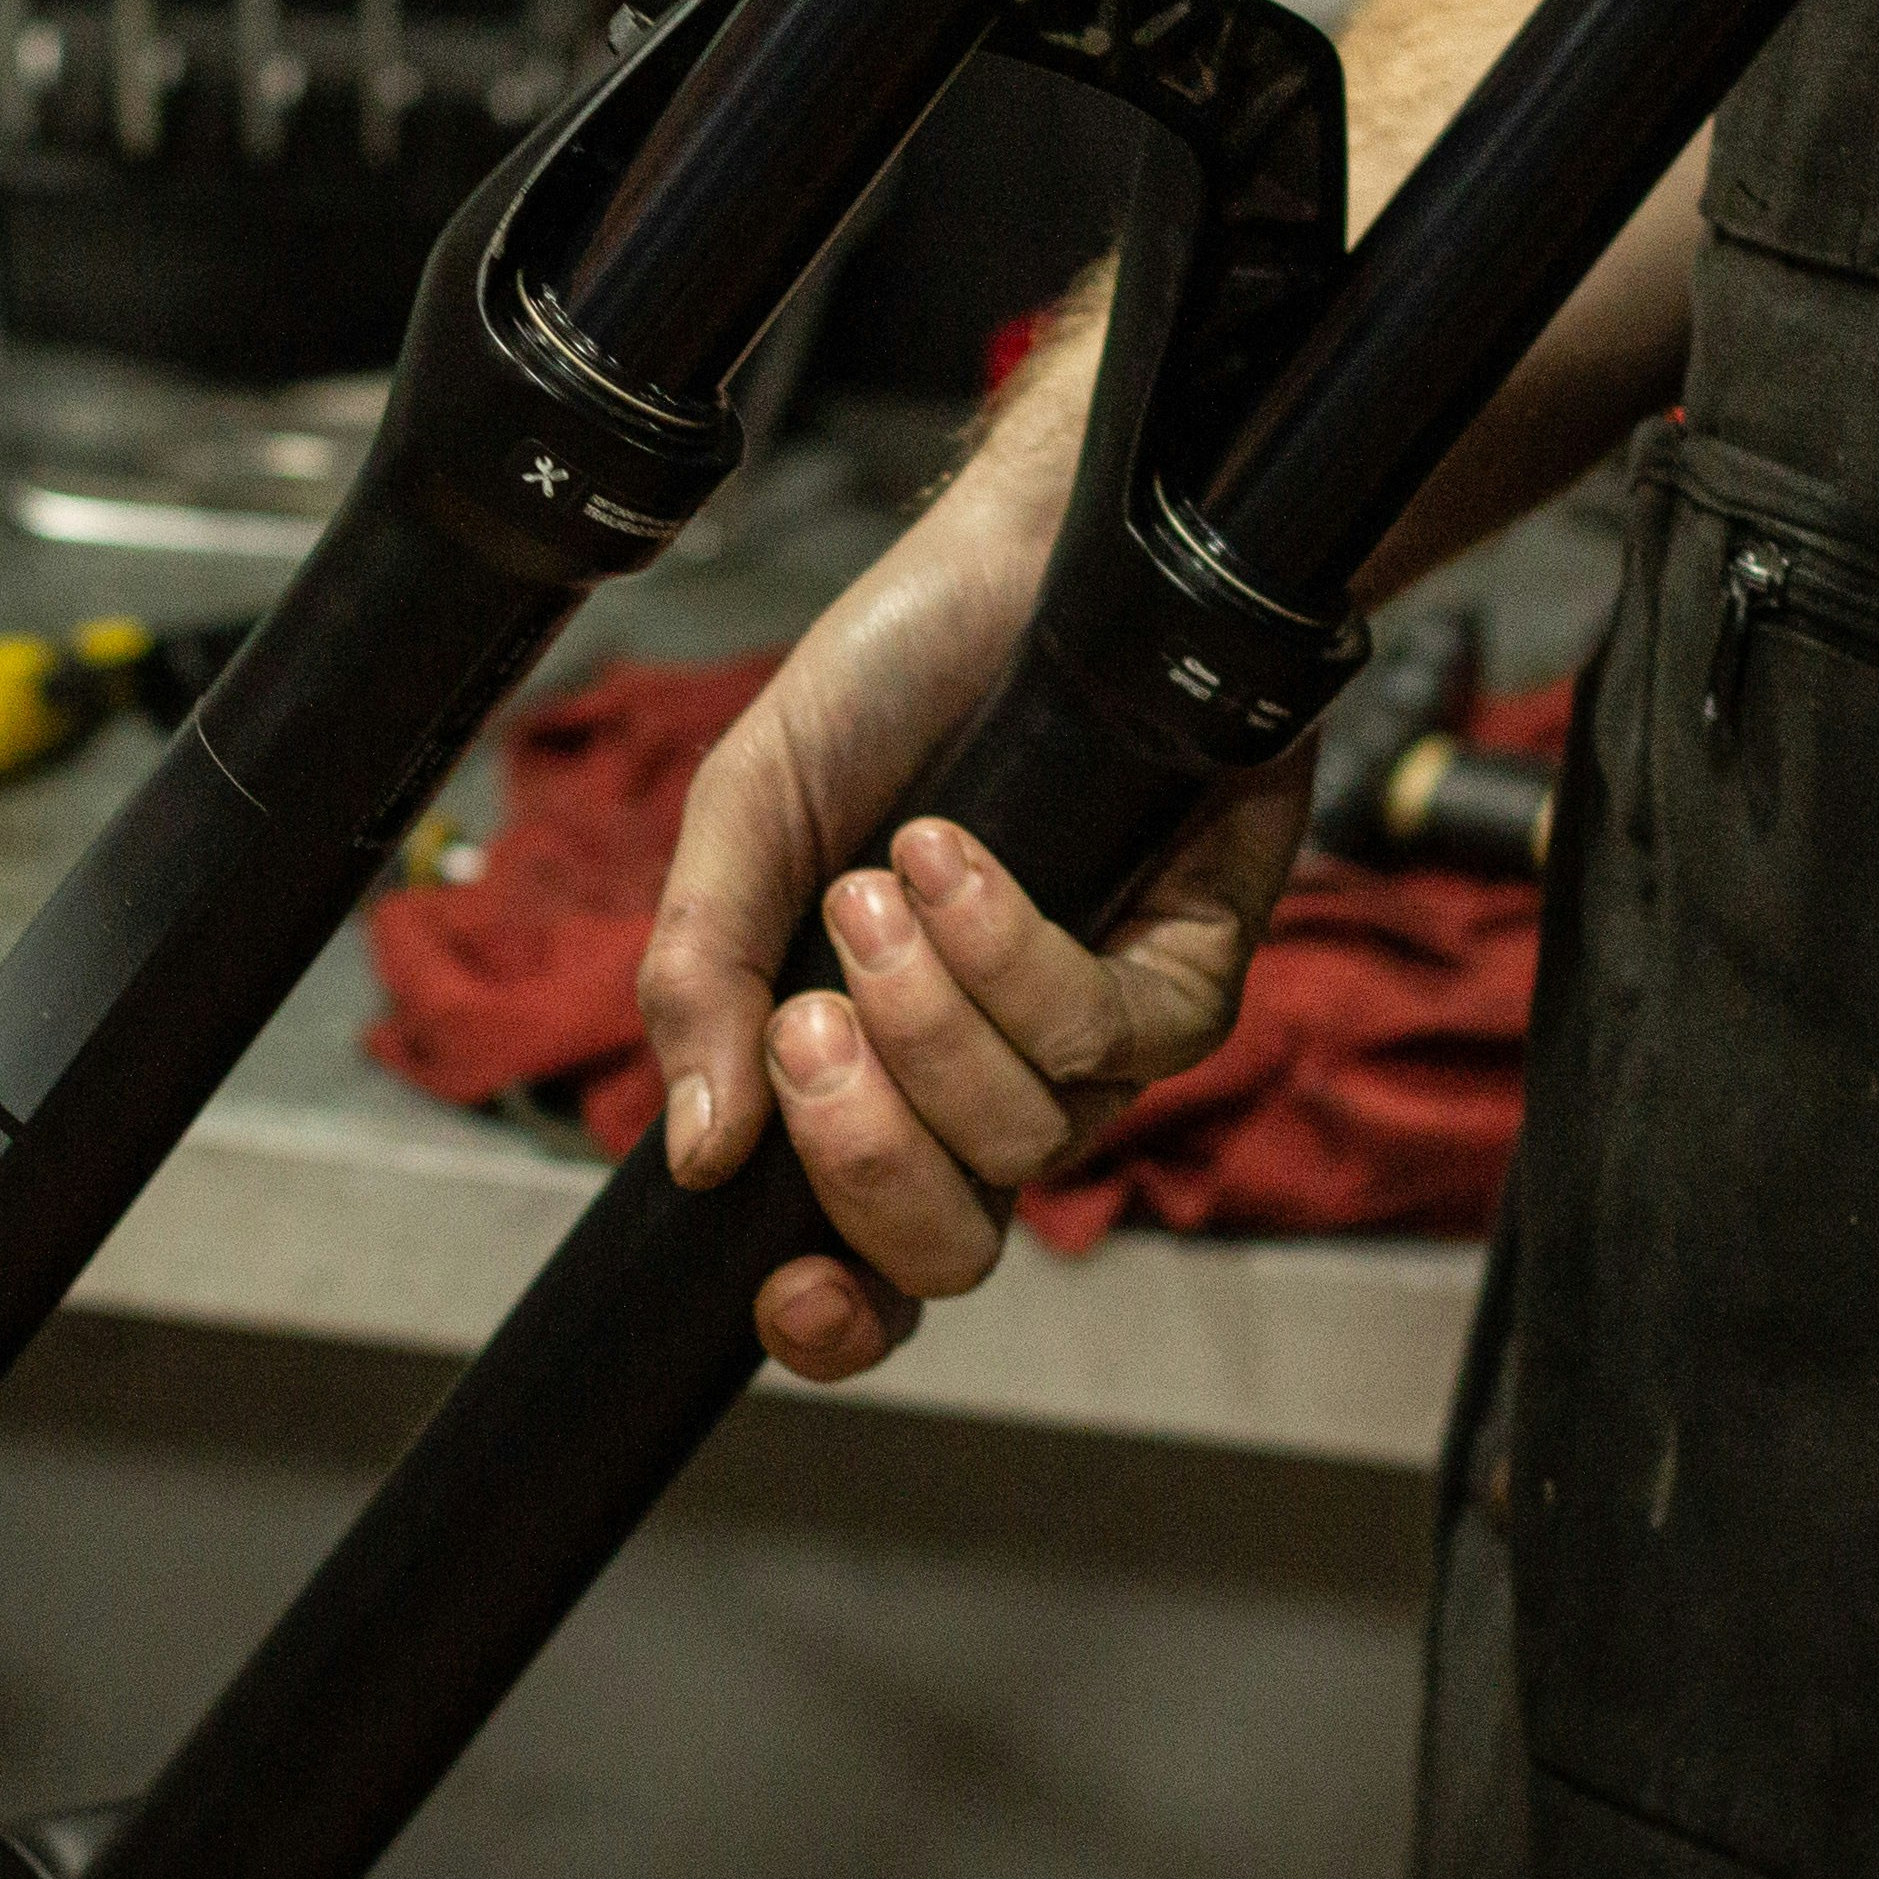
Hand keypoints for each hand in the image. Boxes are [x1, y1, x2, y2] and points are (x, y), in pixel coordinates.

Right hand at [635, 350, 1310, 1382]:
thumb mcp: (746, 821)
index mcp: (870, 1077)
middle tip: (811, 1023)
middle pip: (945, 1246)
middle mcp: (986, 1087)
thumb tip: (689, 1151)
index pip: (860, 1268)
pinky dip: (1017, 954)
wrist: (1015, 556)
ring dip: (935, 1018)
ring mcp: (1093, 1044)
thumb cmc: (885, 691)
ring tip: (878, 882)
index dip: (832, 1321)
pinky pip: (1109, 1037)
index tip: (784, 1293)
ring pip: (1025, 1140)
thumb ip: (700, 981)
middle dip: (866, 1154)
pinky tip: (957, 858)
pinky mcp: (1189, 974)